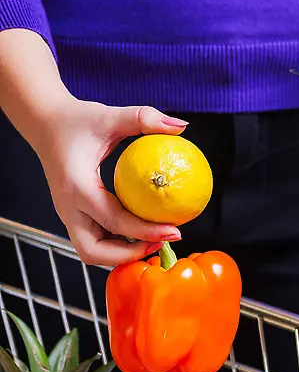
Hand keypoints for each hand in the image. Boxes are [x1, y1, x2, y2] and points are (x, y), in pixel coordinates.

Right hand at [31, 100, 187, 265]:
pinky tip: (144, 229)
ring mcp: (68, 213)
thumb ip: (144, 118)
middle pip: (93, 251)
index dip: (146, 232)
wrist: (44, 123)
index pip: (114, 220)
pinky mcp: (72, 213)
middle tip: (162, 244)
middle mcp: (68, 207)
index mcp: (77, 187)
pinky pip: (95, 236)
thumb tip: (181, 125)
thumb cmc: (77, 120)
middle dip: (128, 255)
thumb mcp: (110, 115)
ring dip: (122, 253)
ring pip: (91, 250)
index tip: (175, 232)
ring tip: (156, 240)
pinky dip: (117, 241)